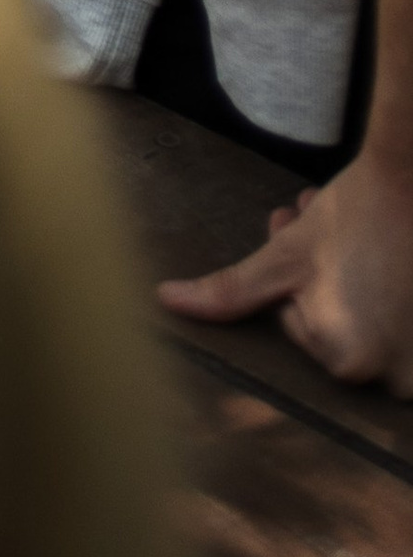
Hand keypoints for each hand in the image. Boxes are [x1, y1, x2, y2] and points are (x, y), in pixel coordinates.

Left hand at [158, 148, 412, 391]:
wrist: (412, 179)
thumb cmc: (349, 216)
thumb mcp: (283, 256)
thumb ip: (229, 292)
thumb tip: (168, 303)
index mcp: (350, 363)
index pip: (296, 324)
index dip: (292, 276)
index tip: (297, 235)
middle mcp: (394, 377)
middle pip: (331, 321)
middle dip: (313, 273)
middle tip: (314, 224)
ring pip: (363, 317)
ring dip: (345, 275)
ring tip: (348, 234)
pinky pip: (398, 321)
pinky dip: (381, 290)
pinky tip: (377, 252)